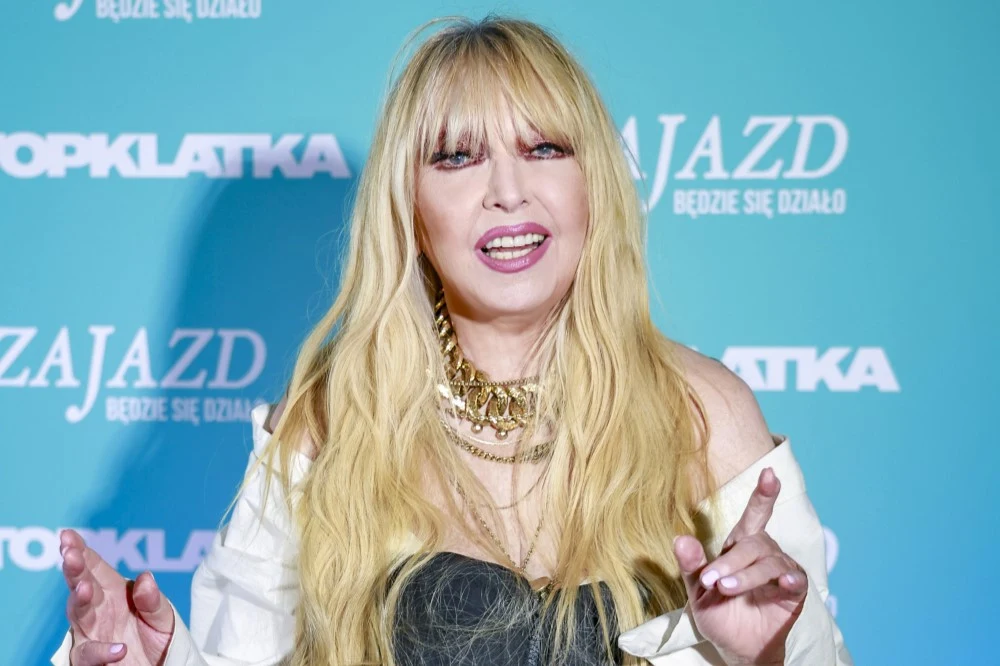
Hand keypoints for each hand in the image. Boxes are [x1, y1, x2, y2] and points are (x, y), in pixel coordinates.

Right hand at [60, 529, 174, 665]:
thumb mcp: (163, 617)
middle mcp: (98, 609)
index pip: (94, 567)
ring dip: (79, 599)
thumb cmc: (158, 639)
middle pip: (81, 585)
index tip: (67, 535)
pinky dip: (101, 651)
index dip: (80, 550)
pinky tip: (118, 649)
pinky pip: (88, 653)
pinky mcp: (89, 658)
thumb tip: (146, 577)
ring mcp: (91, 633)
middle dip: (75, 569)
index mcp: (114, 592)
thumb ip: (153, 600)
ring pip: (77, 613)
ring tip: (85, 588)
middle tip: (70, 555)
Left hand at [673, 468, 806, 664]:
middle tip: (712, 580)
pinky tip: (783, 582)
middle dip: (731, 561)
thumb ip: (691, 566)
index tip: (769, 473)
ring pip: (768, 563)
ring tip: (726, 589)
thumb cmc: (719, 613)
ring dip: (746, 576)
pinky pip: (795, 579)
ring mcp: (781, 571)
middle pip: (753, 544)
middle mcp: (764, 553)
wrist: (736, 648)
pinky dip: (789, 579)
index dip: (763, 495)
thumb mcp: (698, 591)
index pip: (754, 515)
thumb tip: (680, 538)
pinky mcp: (794, 592)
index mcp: (741, 546)